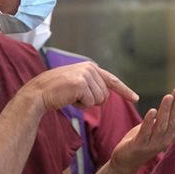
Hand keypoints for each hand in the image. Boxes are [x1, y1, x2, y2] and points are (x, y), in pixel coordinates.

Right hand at [22, 62, 137, 112]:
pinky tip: (68, 98)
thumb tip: (105, 97)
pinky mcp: (81, 84)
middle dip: (92, 102)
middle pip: (105, 95)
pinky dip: (80, 105)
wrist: (39, 93)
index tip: (135, 98)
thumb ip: (91, 86)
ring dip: (85, 104)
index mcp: (90, 67)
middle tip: (74, 96)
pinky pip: (90, 103)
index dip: (125, 91)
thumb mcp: (76, 84)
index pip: (112, 80)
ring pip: (99, 100)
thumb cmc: (56, 91)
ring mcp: (86, 75)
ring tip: (70, 96)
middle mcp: (90, 68)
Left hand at [110, 86, 174, 172]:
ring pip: (162, 125)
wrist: (125, 162)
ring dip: (166, 110)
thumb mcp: (155, 128)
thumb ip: (166, 117)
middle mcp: (163, 140)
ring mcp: (152, 144)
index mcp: (169, 136)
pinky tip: (152, 110)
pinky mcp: (139, 145)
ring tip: (168, 96)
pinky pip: (146, 132)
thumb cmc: (141, 142)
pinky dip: (149, 121)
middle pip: (173, 120)